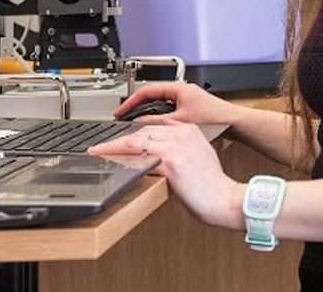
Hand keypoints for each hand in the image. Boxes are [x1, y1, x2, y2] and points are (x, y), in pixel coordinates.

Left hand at [89, 118, 244, 229]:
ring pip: (135, 141)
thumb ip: (182, 145)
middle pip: (140, 131)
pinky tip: (111, 161)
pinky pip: (139, 158)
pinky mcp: (171, 163)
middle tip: (102, 147)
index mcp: (188, 130)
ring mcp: (176, 147)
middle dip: (118, 139)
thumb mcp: (199, 154)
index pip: (152, 125)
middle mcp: (181, 134)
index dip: (132, 132)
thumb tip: (160, 147)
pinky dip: (121, 159)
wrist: (223, 198)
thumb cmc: (212, 184)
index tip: (119, 138)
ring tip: (99, 151)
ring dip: (113, 147)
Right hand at [113, 81, 238, 124]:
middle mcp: (182, 91)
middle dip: (137, 107)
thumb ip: (156, 120)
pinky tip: (156, 130)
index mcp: (178, 88)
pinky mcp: (191, 110)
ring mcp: (186, 100)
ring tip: (136, 124)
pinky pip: (169, 112)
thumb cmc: (214, 118)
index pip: (146, 91)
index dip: (130, 102)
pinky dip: (159, 120)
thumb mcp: (178, 121)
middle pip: (152, 97)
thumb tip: (139, 122)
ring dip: (148, 114)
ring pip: (160, 106)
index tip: (119, 111)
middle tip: (124, 118)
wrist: (234, 124)